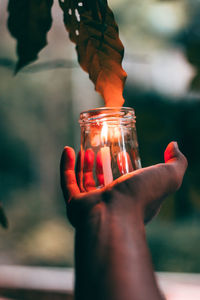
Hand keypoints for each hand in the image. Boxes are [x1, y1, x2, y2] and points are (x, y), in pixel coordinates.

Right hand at [60, 142, 186, 226]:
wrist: (115, 214)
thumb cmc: (141, 196)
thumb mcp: (168, 175)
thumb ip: (177, 161)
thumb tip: (174, 145)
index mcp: (131, 200)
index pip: (125, 182)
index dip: (122, 166)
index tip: (121, 153)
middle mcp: (111, 205)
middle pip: (102, 182)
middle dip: (100, 166)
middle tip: (100, 150)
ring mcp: (91, 205)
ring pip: (84, 183)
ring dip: (84, 165)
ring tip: (85, 149)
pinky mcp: (74, 204)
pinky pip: (67, 182)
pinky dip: (66, 166)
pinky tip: (67, 150)